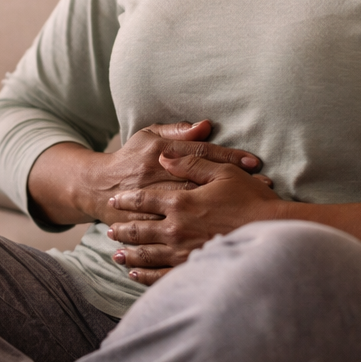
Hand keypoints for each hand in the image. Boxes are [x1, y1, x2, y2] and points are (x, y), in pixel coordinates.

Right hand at [26, 120, 267, 227]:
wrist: (98, 188)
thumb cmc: (131, 157)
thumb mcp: (149, 136)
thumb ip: (177, 131)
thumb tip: (205, 125)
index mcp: (159, 152)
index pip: (200, 152)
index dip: (228, 157)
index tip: (255, 162)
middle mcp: (156, 176)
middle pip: (201, 180)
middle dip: (233, 184)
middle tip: (262, 186)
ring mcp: (151, 203)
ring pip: (191, 207)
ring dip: (223, 209)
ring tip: (250, 213)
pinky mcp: (147, 225)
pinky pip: (176, 229)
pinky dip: (201, 232)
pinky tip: (223, 236)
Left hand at [105, 152, 283, 284]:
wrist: (274, 232)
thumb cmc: (251, 200)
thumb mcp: (223, 172)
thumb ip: (192, 161)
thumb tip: (166, 155)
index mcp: (181, 201)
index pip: (144, 200)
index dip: (127, 200)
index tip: (115, 200)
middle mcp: (176, 228)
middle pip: (140, 229)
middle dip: (123, 230)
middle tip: (110, 231)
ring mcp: (182, 253)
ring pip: (146, 255)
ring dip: (128, 254)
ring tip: (115, 254)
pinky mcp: (192, 270)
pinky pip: (160, 276)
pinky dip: (144, 276)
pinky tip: (135, 275)